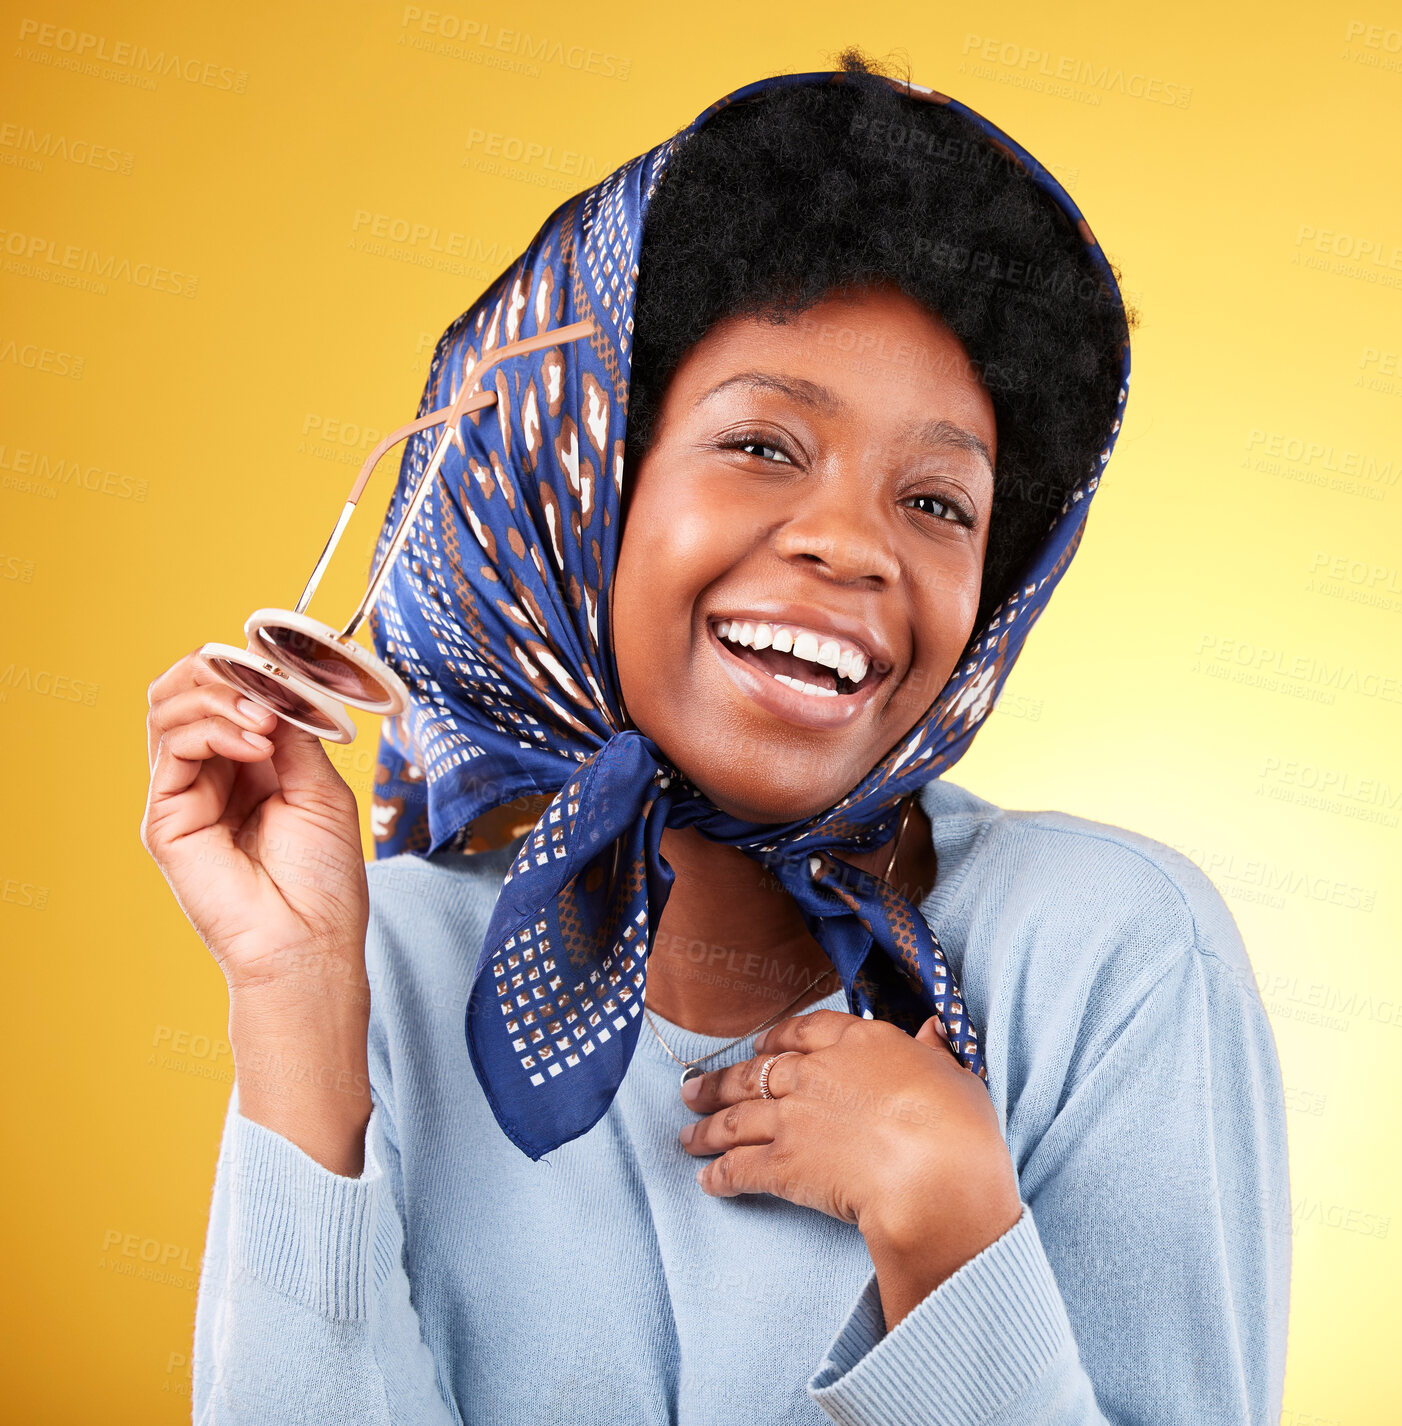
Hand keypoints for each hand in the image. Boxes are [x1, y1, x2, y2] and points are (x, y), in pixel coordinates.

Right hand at [141, 648, 372, 1173]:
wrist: (311, 943)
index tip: (288, 666)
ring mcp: (183, 795)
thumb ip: (294, 733)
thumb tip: (276, 682)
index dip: (249, 669)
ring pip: (169, 708)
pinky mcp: (166, 818)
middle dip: (225, 671)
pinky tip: (254, 741)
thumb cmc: (323, 880)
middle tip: (267, 684)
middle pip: (185, 690)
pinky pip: (173, 747)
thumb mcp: (320, 787)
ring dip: (221, 695)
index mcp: (248, 765)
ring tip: (266, 718)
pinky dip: (213, 726)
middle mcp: (209, 775)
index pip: (224, 693)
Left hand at [678, 1008, 1023, 1327]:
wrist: (935, 1175)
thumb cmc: (957, 1124)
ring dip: (707, 1127)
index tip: (758, 1047)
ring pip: (735, 1118)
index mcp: (857, 1042)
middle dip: (719, 1083)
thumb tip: (934, 1030)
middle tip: (693, 1090)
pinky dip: (719, 1175)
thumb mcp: (955, 1074)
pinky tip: (707, 1181)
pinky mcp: (783, 1164)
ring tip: (686, 1135)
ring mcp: (793, 1117)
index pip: (802, 1032)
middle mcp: (815, 1073)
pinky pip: (739, 1168)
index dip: (774, 1040)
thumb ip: (934, 1052)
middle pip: (754, 1073)